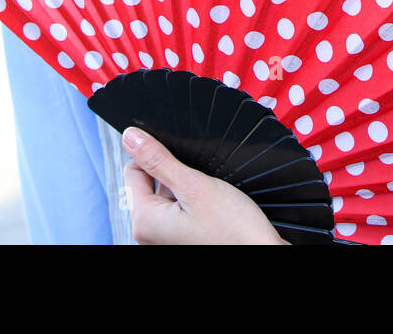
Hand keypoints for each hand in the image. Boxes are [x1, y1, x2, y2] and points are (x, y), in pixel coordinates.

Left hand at [122, 127, 286, 244]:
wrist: (260, 253)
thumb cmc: (234, 231)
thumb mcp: (194, 186)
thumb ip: (159, 160)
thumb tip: (132, 138)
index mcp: (145, 222)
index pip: (133, 171)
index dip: (155, 156)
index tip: (176, 154)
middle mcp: (149, 235)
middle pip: (150, 185)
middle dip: (173, 175)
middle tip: (198, 181)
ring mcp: (165, 239)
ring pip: (167, 197)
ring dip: (185, 189)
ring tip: (209, 196)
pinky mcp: (180, 240)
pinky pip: (178, 212)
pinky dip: (192, 203)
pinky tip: (211, 207)